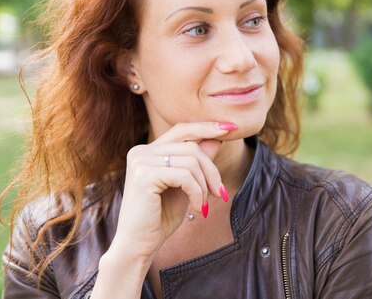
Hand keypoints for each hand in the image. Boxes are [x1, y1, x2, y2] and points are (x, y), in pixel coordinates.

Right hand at [109, 121, 233, 262]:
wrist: (140, 245)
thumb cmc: (161, 216)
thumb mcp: (185, 185)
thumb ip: (197, 161)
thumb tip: (217, 137)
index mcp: (148, 151)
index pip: (182, 130)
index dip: (207, 127)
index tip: (231, 127)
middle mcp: (141, 151)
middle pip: (191, 145)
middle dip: (211, 169)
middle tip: (221, 193)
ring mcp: (140, 161)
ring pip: (191, 160)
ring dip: (205, 185)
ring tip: (204, 205)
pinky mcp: (144, 176)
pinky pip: (185, 176)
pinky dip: (197, 193)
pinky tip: (197, 209)